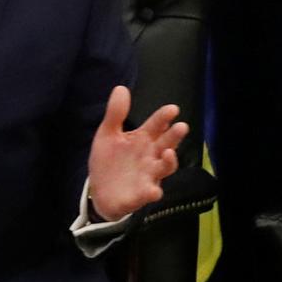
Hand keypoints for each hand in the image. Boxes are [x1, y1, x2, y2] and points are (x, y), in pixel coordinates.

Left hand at [86, 85, 189, 221]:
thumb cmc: (109, 161)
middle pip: (166, 144)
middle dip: (174, 137)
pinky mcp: (141, 194)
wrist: (100, 192)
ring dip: (169, 161)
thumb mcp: (108, 135)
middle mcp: (150, 156)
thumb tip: (121, 87)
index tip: (172, 109)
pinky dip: (152, 192)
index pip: (156, 126)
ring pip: (165, 168)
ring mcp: (148, 175)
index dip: (164, 117)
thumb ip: (116, 114)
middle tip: (181, 126)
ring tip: (169, 153)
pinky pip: (150, 193)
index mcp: (142, 140)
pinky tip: (152, 191)